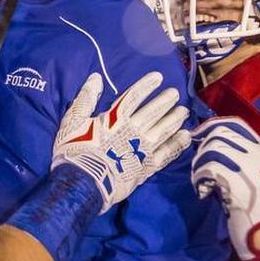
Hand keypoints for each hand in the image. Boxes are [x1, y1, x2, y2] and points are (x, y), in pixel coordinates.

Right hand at [52, 72, 189, 213]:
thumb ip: (85, 98)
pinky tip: (186, 136)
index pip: (134, 96)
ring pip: (164, 130)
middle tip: (175, 93)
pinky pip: (167, 153)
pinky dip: (178, 144)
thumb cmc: (75, 151)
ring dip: (174, 119)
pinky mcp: (148, 167)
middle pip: (153, 112)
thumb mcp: (72, 121)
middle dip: (165, 101)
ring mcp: (143, 149)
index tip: (158, 77)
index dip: (146, 85)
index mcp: (115, 118)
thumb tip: (96, 78)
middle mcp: (133, 130)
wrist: (83, 183)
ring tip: (183, 111)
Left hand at [191, 117, 259, 259]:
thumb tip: (210, 139)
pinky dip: (199, 177)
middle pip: (222, 133)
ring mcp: (252, 169)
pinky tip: (202, 190)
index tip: (199, 134)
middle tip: (198, 164)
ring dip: (199, 163)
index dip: (213, 125)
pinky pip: (210, 167)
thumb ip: (242, 157)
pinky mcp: (239, 183)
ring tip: (200, 180)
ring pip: (213, 148)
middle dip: (203, 146)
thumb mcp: (257, 177)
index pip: (238, 124)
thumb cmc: (259, 210)